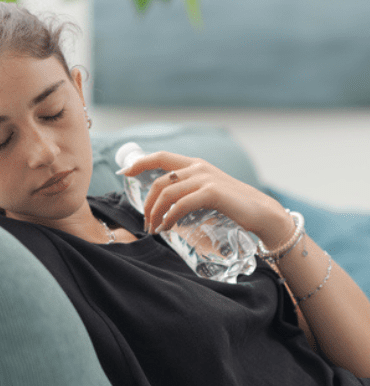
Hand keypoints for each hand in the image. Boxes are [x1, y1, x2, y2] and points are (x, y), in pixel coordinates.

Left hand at [121, 151, 292, 246]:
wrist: (262, 213)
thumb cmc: (233, 205)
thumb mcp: (207, 190)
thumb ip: (188, 189)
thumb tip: (163, 200)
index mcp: (195, 164)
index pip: (161, 157)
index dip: (139, 162)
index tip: (124, 173)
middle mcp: (199, 167)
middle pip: (159, 181)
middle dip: (147, 203)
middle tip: (146, 222)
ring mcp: (206, 179)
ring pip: (166, 193)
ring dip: (155, 213)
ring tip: (155, 228)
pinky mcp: (212, 193)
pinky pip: (180, 204)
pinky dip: (169, 217)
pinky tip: (167, 227)